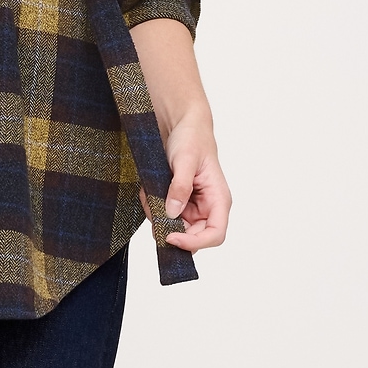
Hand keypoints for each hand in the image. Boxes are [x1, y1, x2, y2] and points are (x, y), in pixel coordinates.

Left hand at [140, 109, 230, 250]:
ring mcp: (193, 206)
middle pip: (192, 236)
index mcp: (218, 199)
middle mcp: (208, 206)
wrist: (181, 124)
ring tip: (150, 195)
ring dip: (158, 216)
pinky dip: (153, 207)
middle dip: (169, 228)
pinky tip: (149, 192)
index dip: (195, 242)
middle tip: (153, 212)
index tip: (172, 237)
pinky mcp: (178, 202)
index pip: (215, 235)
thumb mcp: (185, 160)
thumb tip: (173, 212)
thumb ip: (180, 187)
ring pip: (175, 228)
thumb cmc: (192, 138)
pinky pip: (165, 216)